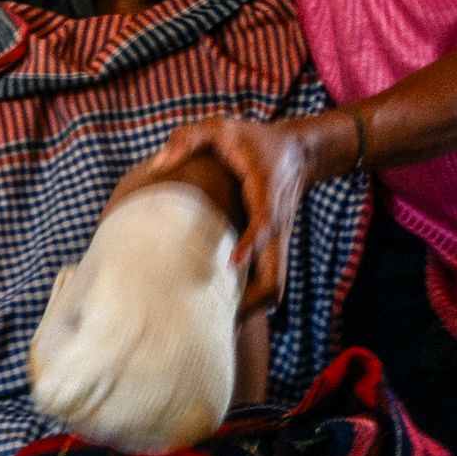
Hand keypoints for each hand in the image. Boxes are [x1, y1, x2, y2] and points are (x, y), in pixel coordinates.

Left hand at [149, 117, 318, 309]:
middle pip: (276, 277)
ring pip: (274, 286)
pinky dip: (250, 299)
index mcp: (266, 194)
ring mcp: (279, 241)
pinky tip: (223, 311)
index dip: (250, 246)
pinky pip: (268, 281)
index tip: (231, 265)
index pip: (266, 225)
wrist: (297, 150)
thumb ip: (188, 137)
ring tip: (215, 328)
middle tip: (215, 322)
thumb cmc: (251, 139)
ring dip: (250, 309)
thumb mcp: (220, 126)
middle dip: (250, 304)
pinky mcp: (275, 249)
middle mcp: (277, 224)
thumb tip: (159, 163)